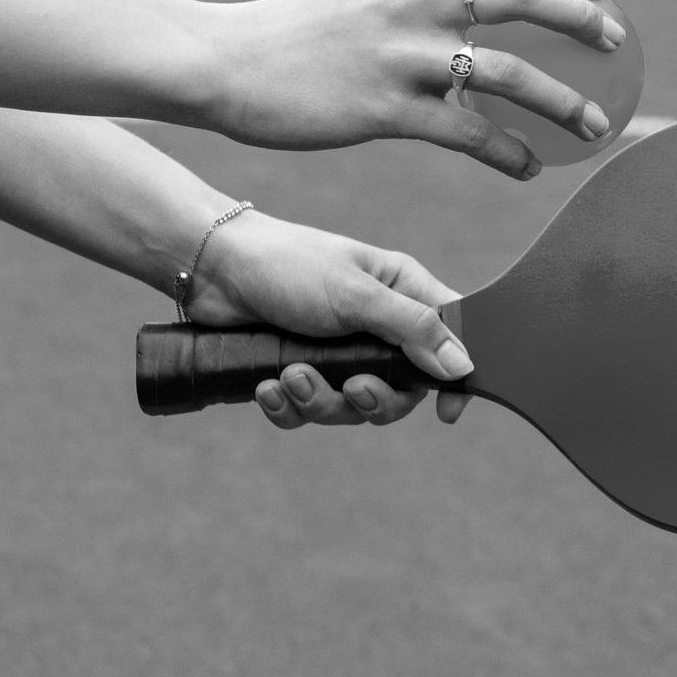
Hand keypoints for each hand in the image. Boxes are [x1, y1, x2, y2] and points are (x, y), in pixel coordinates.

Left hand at [186, 211, 471, 428]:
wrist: (213, 267)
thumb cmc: (290, 264)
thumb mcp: (357, 295)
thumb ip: (413, 329)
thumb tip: (464, 366)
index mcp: (402, 293)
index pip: (450, 338)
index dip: (453, 377)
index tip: (447, 412)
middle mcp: (377, 325)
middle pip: (401, 388)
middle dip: (373, 399)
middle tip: (350, 388)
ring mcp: (337, 351)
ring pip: (350, 406)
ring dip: (319, 401)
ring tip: (290, 376)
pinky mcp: (299, 369)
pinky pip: (307, 411)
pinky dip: (288, 407)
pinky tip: (267, 388)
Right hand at [209, 0, 623, 177]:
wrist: (226, 63)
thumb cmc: (294, 36)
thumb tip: (463, 14)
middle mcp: (413, 1)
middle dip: (582, 18)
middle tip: (618, 43)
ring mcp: (402, 54)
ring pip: (509, 73)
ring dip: (564, 101)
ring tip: (595, 127)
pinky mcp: (385, 109)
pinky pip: (467, 134)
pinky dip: (508, 152)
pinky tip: (530, 170)